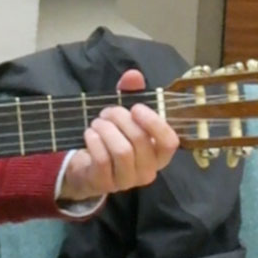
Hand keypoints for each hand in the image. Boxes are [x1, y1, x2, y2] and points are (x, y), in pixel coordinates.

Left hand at [59, 69, 178, 202]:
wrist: (87, 167)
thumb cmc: (113, 138)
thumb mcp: (123, 115)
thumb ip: (130, 93)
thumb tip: (133, 74)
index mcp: (158, 154)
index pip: (170, 142)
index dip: (154, 123)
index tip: (136, 108)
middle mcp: (147, 170)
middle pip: (140, 140)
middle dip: (120, 118)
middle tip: (107, 112)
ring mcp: (127, 180)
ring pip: (122, 150)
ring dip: (106, 129)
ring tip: (97, 123)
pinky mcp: (105, 183)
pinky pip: (102, 159)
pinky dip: (94, 140)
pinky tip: (89, 134)